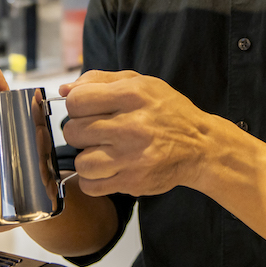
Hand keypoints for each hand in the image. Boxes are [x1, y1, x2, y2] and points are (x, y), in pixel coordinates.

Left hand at [58, 70, 212, 196]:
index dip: (77, 106)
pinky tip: (106, 169)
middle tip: (97, 133)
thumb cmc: (167, 112)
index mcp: (132, 95)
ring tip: (101, 152)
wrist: (201, 146)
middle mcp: (132, 125)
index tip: (88, 111)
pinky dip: (93, 179)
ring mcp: (132, 156)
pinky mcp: (133, 181)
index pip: (77, 101)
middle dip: (79, 132)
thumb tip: (64, 91)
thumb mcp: (140, 83)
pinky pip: (91, 185)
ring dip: (86, 158)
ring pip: (81, 162)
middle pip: (74, 131)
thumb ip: (99, 80)